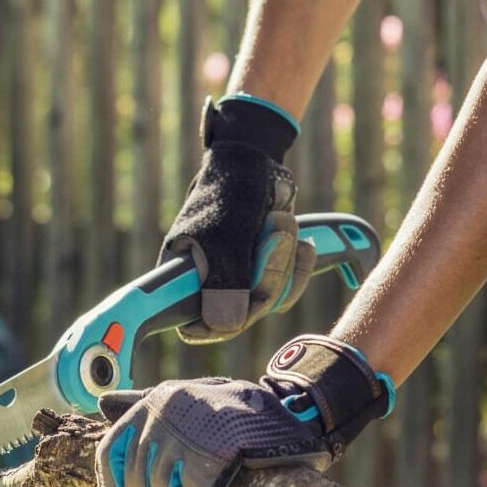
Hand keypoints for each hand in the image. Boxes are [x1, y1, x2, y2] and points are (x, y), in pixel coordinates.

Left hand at [94, 335, 394, 486]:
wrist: (297, 413)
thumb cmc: (240, 414)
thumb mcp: (192, 398)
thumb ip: (149, 402)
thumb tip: (101, 403)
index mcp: (153, 400)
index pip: (110, 455)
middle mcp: (163, 409)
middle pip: (137, 483)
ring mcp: (187, 429)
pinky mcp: (215, 451)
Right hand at [160, 95, 317, 342]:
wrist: (255, 159)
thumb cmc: (231, 188)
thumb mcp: (226, 233)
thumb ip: (225, 279)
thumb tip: (224, 327)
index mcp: (185, 274)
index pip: (192, 323)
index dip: (210, 327)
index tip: (234, 314)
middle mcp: (210, 282)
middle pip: (243, 314)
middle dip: (268, 274)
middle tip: (275, 233)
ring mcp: (239, 278)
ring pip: (269, 301)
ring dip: (285, 261)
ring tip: (282, 220)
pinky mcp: (263, 270)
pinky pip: (287, 288)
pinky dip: (297, 263)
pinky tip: (301, 241)